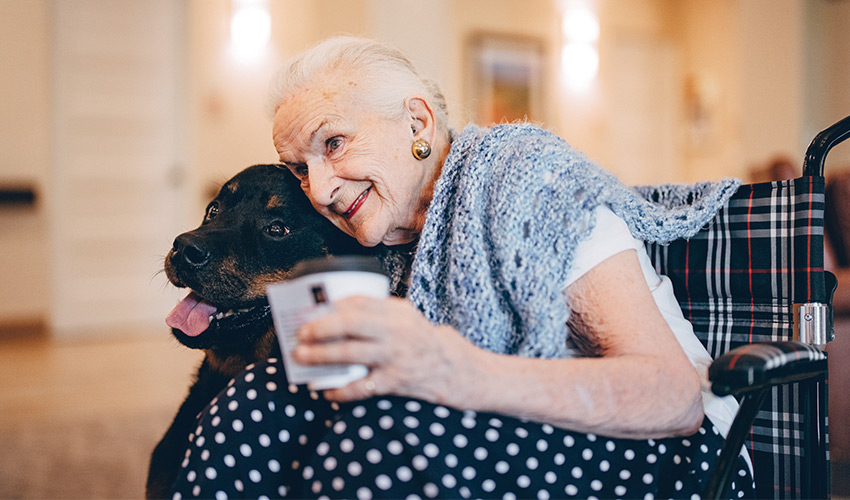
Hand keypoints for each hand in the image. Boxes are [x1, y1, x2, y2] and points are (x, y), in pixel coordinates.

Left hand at [291, 296, 475, 403]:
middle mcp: (396, 331)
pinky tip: (327, 391)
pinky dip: (341, 391)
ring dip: (322, 356)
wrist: (452, 368)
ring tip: (303, 357)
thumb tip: (334, 309)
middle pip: (351, 324)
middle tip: (301, 333)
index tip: (310, 310)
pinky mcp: (395, 382)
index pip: (358, 302)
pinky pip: (362, 387)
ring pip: (351, 354)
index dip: (330, 306)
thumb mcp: (404, 317)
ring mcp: (395, 357)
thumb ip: (376, 311)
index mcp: (396, 311)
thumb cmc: (419, 340)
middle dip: (321, 328)